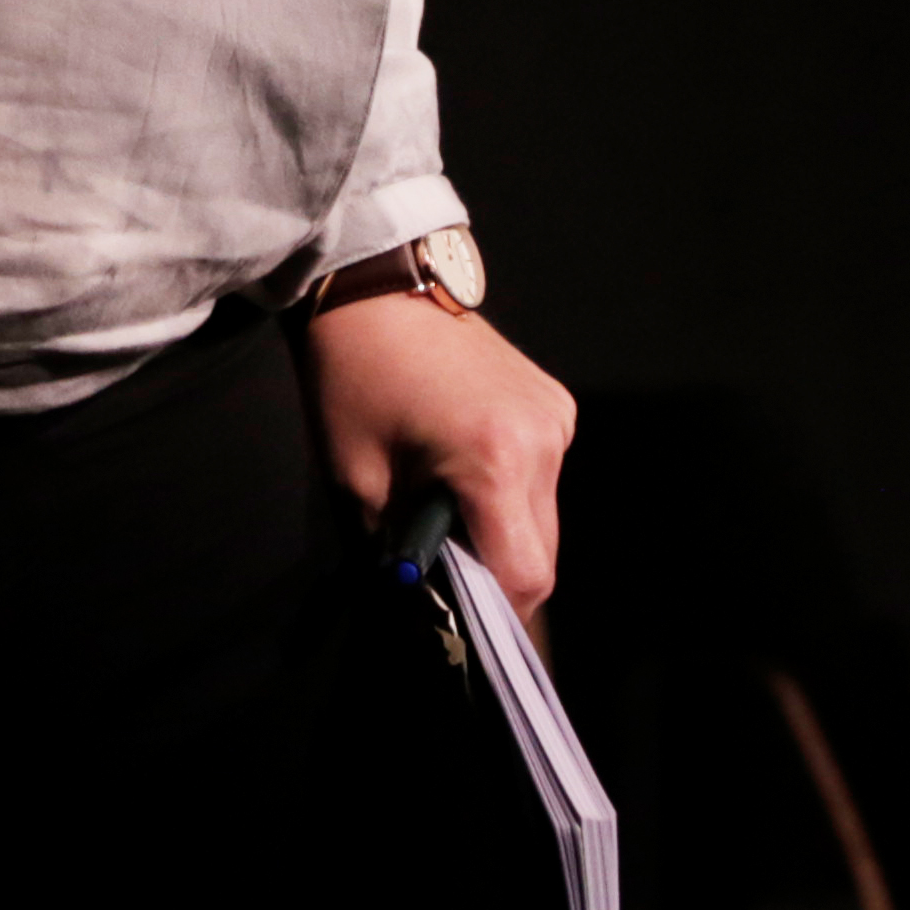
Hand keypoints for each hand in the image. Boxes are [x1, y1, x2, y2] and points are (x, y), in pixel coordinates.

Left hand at [305, 288, 574, 621]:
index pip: (525, 576)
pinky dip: (511, 490)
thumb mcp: (360, 483)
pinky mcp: (555, 402)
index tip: (459, 622)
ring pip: (544, 518)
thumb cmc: (354, 378)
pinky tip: (465, 465)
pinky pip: (543, 475)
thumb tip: (427, 606)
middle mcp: (541, 440)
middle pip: (543, 554)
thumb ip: (401, 553)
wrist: (374, 287)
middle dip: (496, 573)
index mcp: (494, 461)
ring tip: (446, 505)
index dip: (494, 613)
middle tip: (444, 568)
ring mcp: (555, 418)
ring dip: (503, 530)